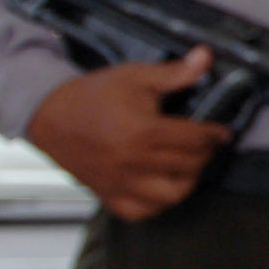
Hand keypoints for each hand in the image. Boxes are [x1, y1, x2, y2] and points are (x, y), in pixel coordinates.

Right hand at [25, 46, 229, 221]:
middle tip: (205, 145)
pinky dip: (157, 204)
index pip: (195, 140)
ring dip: (186, 182)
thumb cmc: (92, 95)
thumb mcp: (136, 76)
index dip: (214, 135)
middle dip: (204, 155)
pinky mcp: (107, 194)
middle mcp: (133, 162)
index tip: (221, 133)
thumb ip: (175, 72)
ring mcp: (120, 182)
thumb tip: (205, 56)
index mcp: (143, 132)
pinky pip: (140, 213)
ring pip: (170, 196)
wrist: (48, 114)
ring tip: (187, 166)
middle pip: (188, 167)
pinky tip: (162, 186)